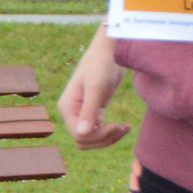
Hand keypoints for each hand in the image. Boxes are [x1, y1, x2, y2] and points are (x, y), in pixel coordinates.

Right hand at [59, 30, 129, 149]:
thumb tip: (81, 134)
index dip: (98, 136)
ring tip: (125, 127)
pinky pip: (98, 132)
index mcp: (67, 107)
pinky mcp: (93, 112)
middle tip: (123, 127)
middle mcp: (71, 112)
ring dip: (109, 138)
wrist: (110, 51)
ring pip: (91, 139)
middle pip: (84, 141)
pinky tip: (124, 125)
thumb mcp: (96, 87)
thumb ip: (89, 111)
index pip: (79, 136)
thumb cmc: (102, 64)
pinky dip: (111, 132)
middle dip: (104, 139)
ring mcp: (81, 113)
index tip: (117, 125)